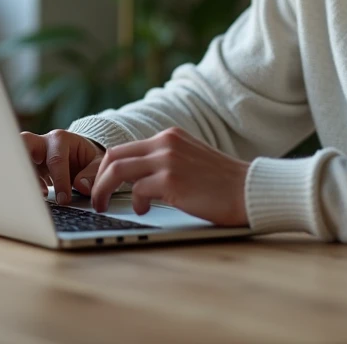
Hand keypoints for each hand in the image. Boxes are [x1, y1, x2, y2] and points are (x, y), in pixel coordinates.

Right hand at [20, 129, 104, 204]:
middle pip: (24, 142)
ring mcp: (32, 154)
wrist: (82, 156)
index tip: (64, 199)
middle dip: (23, 159)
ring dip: (22, 176)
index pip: (56, 159)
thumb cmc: (89, 158)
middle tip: (31, 183)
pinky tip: (38, 196)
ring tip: (36, 196)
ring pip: (17, 158)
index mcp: (60, 139)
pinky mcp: (28, 166)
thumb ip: (93, 173)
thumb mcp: (98, 162)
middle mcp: (42, 143)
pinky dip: (25, 185)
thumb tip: (82, 186)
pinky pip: (19, 173)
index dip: (60, 181)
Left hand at [91, 127, 249, 226]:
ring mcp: (168, 160)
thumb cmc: (222, 184)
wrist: (249, 190)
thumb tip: (135, 179)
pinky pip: (137, 190)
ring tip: (105, 206)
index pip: (125, 147)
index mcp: (170, 136)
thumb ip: (165, 161)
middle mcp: (166, 142)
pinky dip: (134, 203)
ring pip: (118, 170)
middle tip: (96, 197)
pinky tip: (143, 210)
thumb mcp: (190, 160)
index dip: (106, 168)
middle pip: (114, 155)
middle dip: (98, 178)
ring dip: (104, 190)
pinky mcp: (171, 180)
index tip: (101, 185)